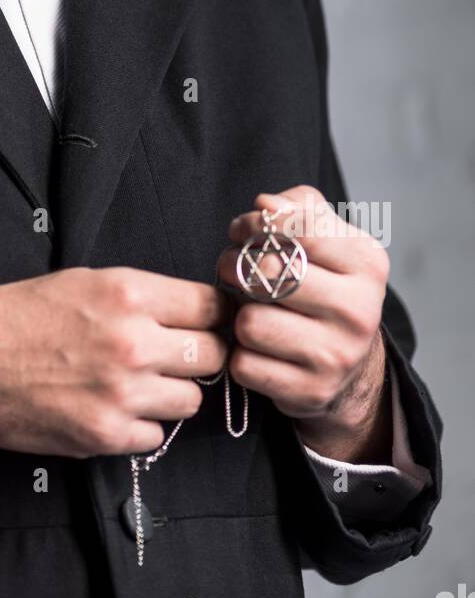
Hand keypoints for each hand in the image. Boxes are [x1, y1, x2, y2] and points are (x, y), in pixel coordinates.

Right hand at [0, 267, 229, 458]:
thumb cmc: (15, 316)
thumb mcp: (82, 281)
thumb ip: (139, 296)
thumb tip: (187, 310)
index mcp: (128, 293)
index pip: (211, 306)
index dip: (212, 314)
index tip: (204, 323)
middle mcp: (134, 342)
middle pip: (213, 355)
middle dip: (199, 355)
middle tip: (175, 356)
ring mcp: (122, 393)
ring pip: (190, 400)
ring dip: (171, 393)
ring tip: (137, 384)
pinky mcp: (105, 434)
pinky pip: (155, 435)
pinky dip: (140, 426)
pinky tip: (112, 408)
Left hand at [217, 185, 391, 458]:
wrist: (350, 366)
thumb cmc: (327, 287)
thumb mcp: (328, 239)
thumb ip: (299, 208)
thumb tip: (266, 205)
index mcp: (367, 265)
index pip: (297, 228)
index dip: (255, 224)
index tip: (240, 230)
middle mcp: (360, 311)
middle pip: (268, 275)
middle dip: (234, 266)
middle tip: (231, 268)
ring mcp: (337, 356)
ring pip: (250, 323)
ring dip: (238, 314)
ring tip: (248, 309)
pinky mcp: (310, 392)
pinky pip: (244, 365)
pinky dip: (239, 354)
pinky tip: (256, 347)